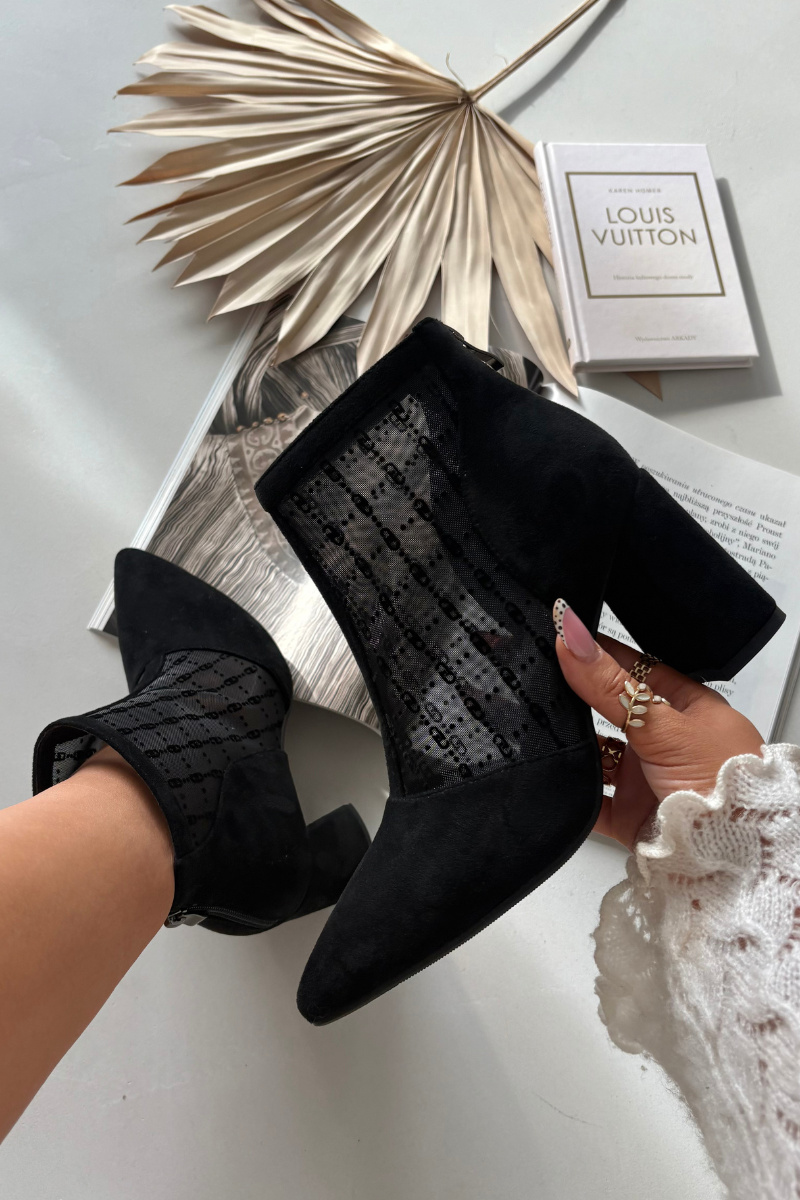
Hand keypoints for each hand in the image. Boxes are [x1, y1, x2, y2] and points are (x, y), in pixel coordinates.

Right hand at [553, 601, 764, 850]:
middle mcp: (669, 742)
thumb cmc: (720, 781)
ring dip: (574, 748)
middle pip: (613, 713)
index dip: (604, 656)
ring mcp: (647, 779)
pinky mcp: (631, 817)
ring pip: (598, 756)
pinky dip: (570, 793)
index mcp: (689, 710)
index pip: (639, 671)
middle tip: (543, 682)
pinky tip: (549, 775)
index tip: (566, 639)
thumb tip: (573, 636)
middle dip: (581, 702)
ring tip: (541, 730)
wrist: (728, 857)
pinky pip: (590, 801)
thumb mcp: (661, 723)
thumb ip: (610, 685)